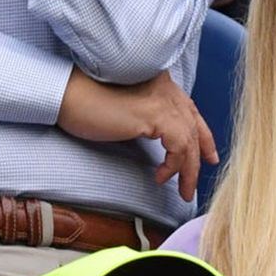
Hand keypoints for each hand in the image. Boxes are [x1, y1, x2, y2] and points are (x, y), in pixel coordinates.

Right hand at [57, 67, 216, 201]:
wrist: (66, 93)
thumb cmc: (86, 101)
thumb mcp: (125, 110)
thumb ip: (146, 117)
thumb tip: (157, 138)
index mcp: (161, 84)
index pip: (190, 111)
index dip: (202, 134)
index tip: (208, 155)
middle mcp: (167, 89)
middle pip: (194, 126)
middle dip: (201, 154)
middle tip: (201, 177)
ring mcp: (163, 100)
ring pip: (189, 141)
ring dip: (188, 170)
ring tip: (182, 190)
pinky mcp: (156, 115)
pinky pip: (179, 147)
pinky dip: (174, 166)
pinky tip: (161, 177)